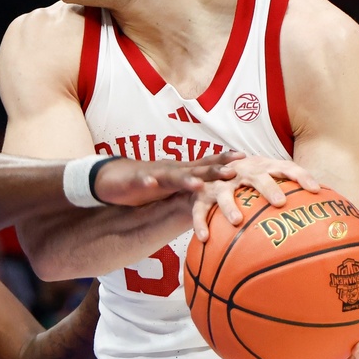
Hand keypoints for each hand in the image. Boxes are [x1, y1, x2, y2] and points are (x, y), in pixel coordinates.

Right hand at [93, 151, 242, 207]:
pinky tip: (151, 184)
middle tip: (233, 171)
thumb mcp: (174, 189)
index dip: (223, 161)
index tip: (245, 158)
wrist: (113, 178)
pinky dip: (146, 182)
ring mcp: (152, 174)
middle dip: (213, 170)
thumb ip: (193, 192)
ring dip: (184, 179)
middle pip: (194, 169)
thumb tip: (218, 201)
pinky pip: (141, 181)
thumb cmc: (147, 184)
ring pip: (171, 176)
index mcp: (180, 172)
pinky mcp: (133, 181)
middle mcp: (169, 170)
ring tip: (198, 184)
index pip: (205, 164)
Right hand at [191, 155, 319, 240]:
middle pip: (257, 176)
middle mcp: (241, 171)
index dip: (301, 176)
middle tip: (280, 203)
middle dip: (268, 188)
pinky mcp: (201, 194)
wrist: (204, 175)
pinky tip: (205, 238)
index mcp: (261, 166)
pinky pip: (200, 209)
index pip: (285, 167)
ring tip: (237, 220)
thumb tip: (321, 217)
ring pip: (224, 192)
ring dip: (230, 205)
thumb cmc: (245, 183)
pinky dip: (200, 222)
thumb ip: (287, 193)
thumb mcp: (264, 182)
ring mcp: (219, 182)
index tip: (316, 190)